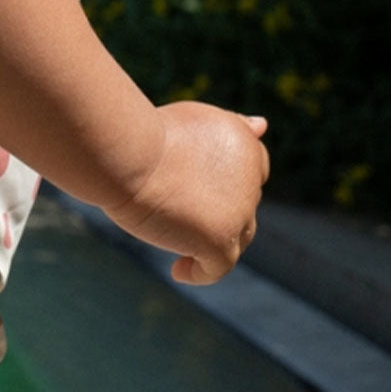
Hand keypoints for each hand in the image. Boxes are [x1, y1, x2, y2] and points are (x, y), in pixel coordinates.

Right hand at [105, 101, 268, 284]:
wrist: (127, 155)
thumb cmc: (149, 134)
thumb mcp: (196, 119)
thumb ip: (231, 126)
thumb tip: (263, 125)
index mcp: (244, 142)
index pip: (256, 169)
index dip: (233, 181)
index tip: (205, 187)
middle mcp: (250, 178)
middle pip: (245, 205)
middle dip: (220, 209)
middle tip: (178, 208)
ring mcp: (239, 212)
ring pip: (237, 237)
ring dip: (214, 239)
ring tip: (177, 238)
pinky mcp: (220, 241)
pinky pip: (216, 268)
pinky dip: (199, 272)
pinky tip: (178, 270)